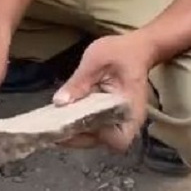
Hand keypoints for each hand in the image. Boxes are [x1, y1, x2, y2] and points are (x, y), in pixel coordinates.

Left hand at [51, 32, 156, 152]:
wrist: (137, 48)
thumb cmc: (120, 51)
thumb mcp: (96, 59)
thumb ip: (78, 82)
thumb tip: (59, 102)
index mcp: (130, 108)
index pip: (117, 139)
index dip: (95, 137)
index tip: (71, 126)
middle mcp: (129, 120)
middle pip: (105, 142)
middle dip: (78, 138)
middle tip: (52, 129)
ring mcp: (122, 120)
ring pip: (99, 138)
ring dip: (78, 133)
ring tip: (54, 124)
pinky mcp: (113, 116)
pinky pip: (97, 128)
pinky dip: (81, 125)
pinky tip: (64, 115)